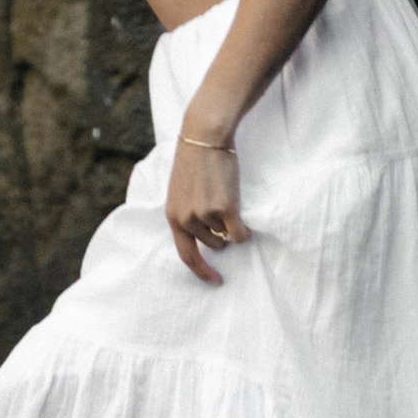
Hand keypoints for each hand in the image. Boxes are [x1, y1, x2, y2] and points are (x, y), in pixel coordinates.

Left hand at [167, 134, 246, 284]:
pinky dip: (245, 231)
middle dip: (221, 235)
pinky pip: (239, 234)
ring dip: (231, 225)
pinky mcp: (224, 210)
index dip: (200, 270)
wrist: (205, 137)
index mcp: (172, 216)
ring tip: (227, 199)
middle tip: (224, 213)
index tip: (214, 280)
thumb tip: (207, 237)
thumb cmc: (195, 162)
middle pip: (211, 245)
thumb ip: (187, 214)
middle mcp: (186, 219)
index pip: (185, 253)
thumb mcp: (181, 192)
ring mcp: (204, 215)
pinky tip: (243, 216)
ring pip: (226, 237)